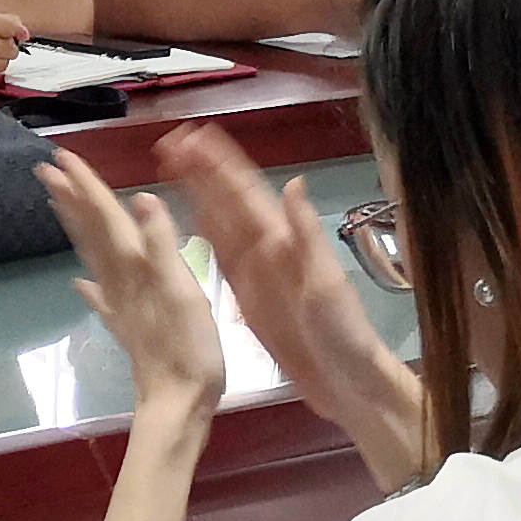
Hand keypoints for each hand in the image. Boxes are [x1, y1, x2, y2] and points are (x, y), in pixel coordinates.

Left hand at [40, 151, 234, 420]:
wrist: (177, 406)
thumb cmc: (188, 350)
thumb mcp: (184, 292)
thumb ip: (161, 244)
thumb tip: (141, 199)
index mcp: (135, 266)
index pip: (105, 216)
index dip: (85, 186)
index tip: (60, 157)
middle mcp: (121, 281)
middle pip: (90, 232)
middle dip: (70, 200)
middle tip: (44, 171)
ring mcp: (120, 306)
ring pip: (92, 257)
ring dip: (75, 228)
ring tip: (58, 207)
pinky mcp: (127, 328)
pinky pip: (101, 298)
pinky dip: (89, 285)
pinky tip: (79, 283)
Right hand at [160, 127, 395, 411]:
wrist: (349, 384)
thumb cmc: (343, 335)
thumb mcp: (327, 283)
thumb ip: (307, 235)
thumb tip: (292, 185)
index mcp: (285, 244)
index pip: (247, 194)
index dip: (222, 165)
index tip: (195, 137)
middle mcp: (269, 250)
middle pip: (229, 202)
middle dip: (202, 172)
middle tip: (172, 143)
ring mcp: (258, 273)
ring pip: (222, 224)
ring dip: (200, 194)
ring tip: (174, 167)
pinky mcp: (251, 298)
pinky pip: (224, 258)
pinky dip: (208, 234)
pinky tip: (194, 218)